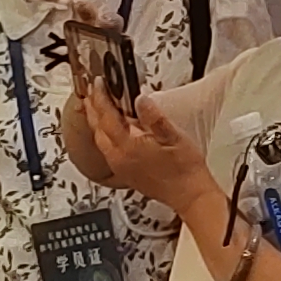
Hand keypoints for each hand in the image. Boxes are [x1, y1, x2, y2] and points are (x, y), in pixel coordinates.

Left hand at [78, 84, 215, 219]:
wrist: (189, 195)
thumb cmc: (184, 170)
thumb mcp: (174, 137)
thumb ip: (154, 117)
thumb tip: (140, 99)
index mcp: (128, 147)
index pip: (107, 117)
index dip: (101, 98)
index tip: (98, 84)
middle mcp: (119, 159)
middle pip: (98, 129)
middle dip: (92, 109)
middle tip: (91, 93)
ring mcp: (121, 167)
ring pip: (100, 140)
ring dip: (97, 122)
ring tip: (96, 108)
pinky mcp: (126, 173)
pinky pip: (107, 150)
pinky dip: (104, 135)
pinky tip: (111, 131)